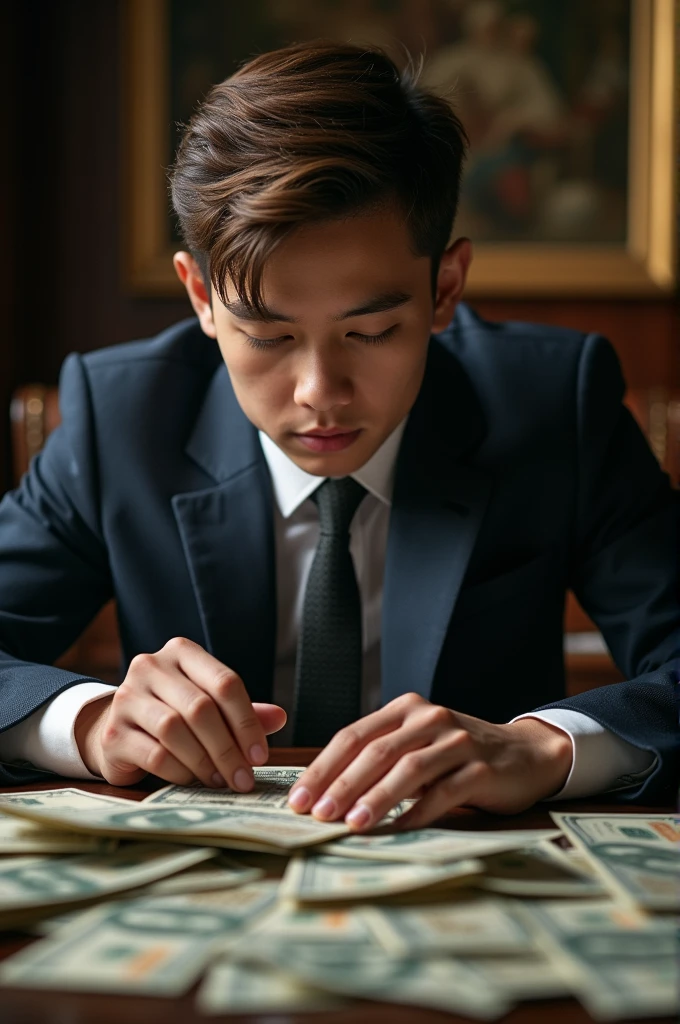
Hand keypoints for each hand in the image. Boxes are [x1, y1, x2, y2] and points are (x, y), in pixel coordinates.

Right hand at [74, 637, 285, 788]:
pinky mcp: (113, 732)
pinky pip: (155, 754)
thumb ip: (243, 711)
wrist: (119, 730)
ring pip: (174, 729)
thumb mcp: (210, 705)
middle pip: (200, 708)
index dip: (246, 722)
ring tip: (220, 780)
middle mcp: (150, 667)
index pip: (224, 682)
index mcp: (181, 652)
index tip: (260, 755)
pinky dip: (180, 772)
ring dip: (204, 761)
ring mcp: (126, 697)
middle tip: (244, 778)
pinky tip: (193, 781)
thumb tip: (279, 717)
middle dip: (228, 748)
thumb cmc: (174, 714)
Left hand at [287, 693, 572, 829]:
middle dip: (342, 784)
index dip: (323, 768)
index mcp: (405, 710)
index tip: (299, 799)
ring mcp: (458, 741)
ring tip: (353, 823)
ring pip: (409, 768)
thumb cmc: (456, 757)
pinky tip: (398, 829)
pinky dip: (419, 810)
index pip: (353, 736)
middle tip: (317, 814)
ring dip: (377, 797)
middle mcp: (430, 718)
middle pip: (376, 751)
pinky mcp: (483, 767)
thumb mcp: (416, 746)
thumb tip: (323, 796)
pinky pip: (446, 790)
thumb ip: (379, 760)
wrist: (524, 754)